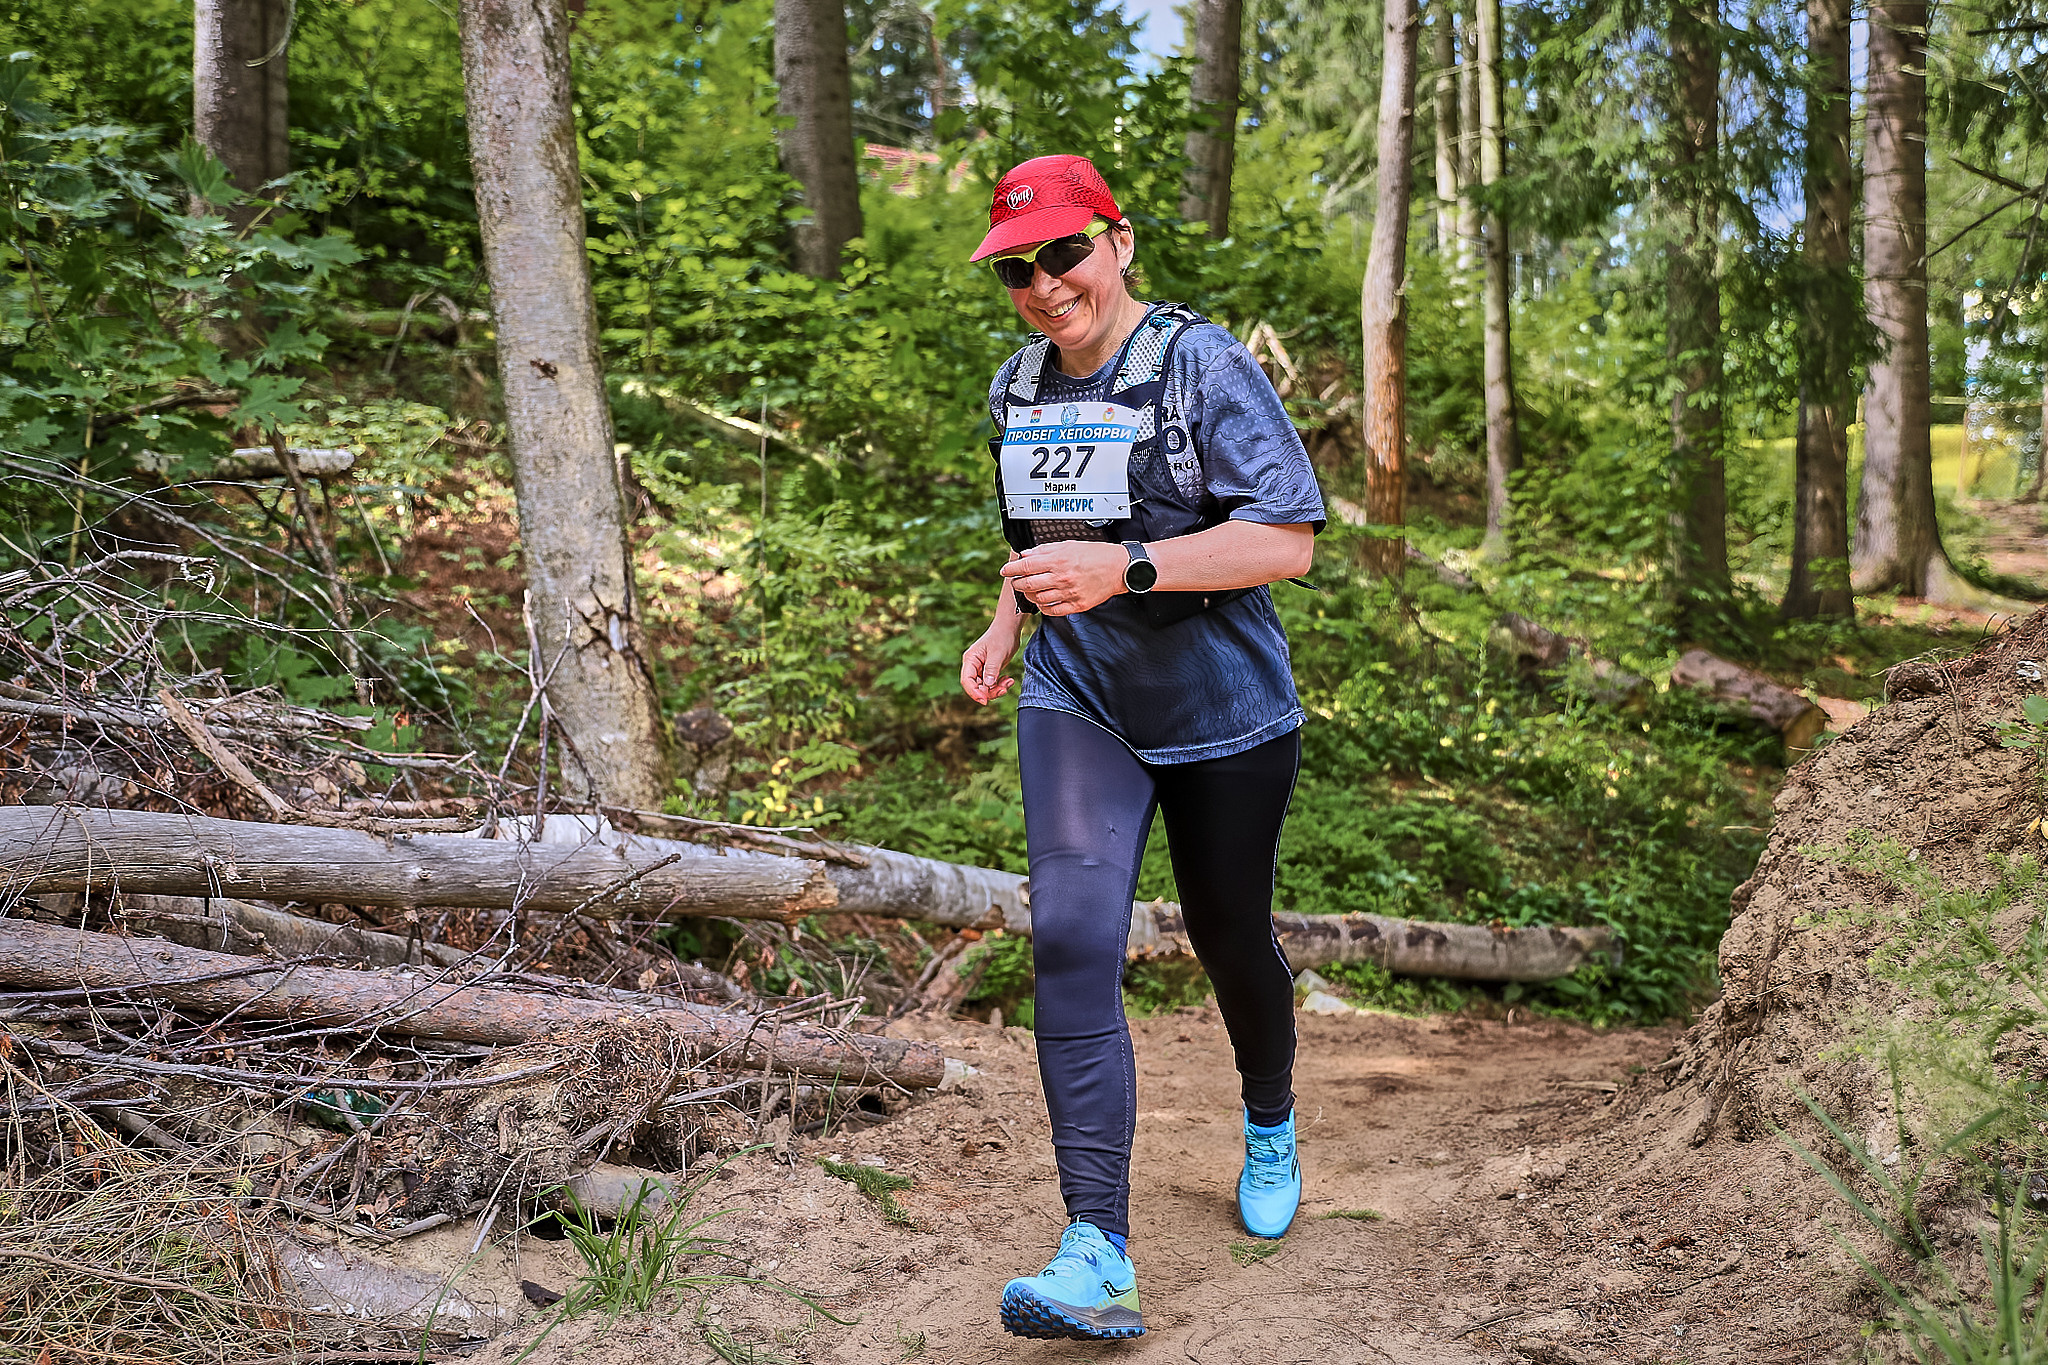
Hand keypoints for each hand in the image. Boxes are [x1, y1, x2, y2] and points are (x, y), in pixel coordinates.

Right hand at [961, 624, 1020, 705]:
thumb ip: (992, 669)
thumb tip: (988, 685)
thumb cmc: (1002, 637)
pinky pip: (992, 684)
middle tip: (1004, 689)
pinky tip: (1009, 680)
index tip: (985, 701)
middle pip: (976, 687)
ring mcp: (981, 669)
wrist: (1009, 629)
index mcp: (970, 660)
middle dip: (990, 692)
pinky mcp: (989, 671)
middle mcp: (973, 666)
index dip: (974, 693)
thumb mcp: (997, 653)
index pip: (967, 681)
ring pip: (985, 687)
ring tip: (1009, 681)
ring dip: (997, 689)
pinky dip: (1000, 685)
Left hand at [999, 541, 1127, 616]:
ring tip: (1030, 591)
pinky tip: (1043, 601)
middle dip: (1017, 583)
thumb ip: (1045, 550)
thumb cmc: (1096, 554)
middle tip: (1016, 581)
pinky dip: (1044, 607)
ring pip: (1038, 599)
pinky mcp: (1077, 605)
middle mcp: (1062, 578)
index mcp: (1058, 561)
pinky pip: (1053, 611)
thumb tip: (1026, 554)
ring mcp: (1069, 593)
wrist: (1119, 568)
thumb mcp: (1068, 545)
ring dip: (1029, 596)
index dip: (1011, 569)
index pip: (1026, 566)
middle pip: (1028, 585)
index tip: (1005, 570)